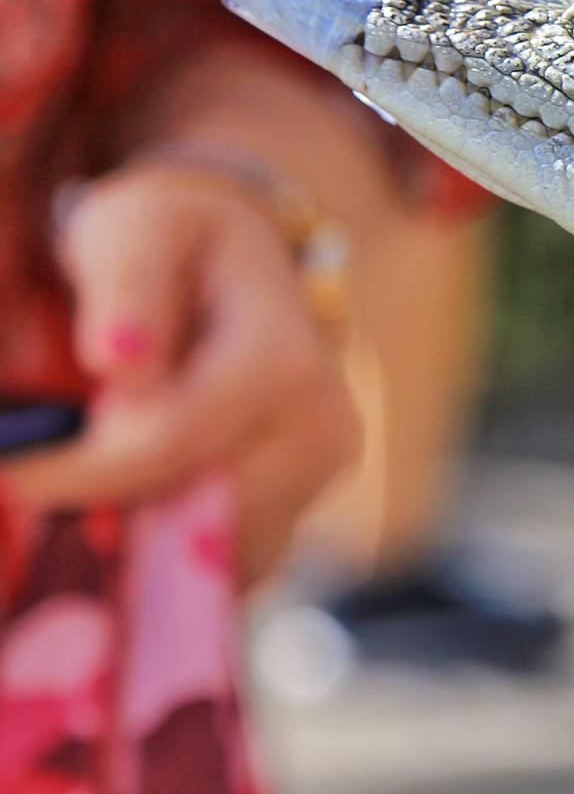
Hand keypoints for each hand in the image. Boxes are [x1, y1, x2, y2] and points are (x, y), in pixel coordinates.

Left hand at [6, 160, 357, 582]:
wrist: (235, 260)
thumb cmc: (173, 239)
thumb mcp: (138, 227)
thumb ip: (127, 284)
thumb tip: (121, 360)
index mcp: (284, 360)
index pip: (167, 444)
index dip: (74, 468)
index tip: (8, 465)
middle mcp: (322, 428)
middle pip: (193, 515)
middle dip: (106, 509)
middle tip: (40, 478)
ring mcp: (317, 478)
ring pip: (209, 556)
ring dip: (135, 538)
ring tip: (84, 484)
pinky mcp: (298, 511)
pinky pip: (223, 566)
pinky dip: (166, 554)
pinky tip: (128, 503)